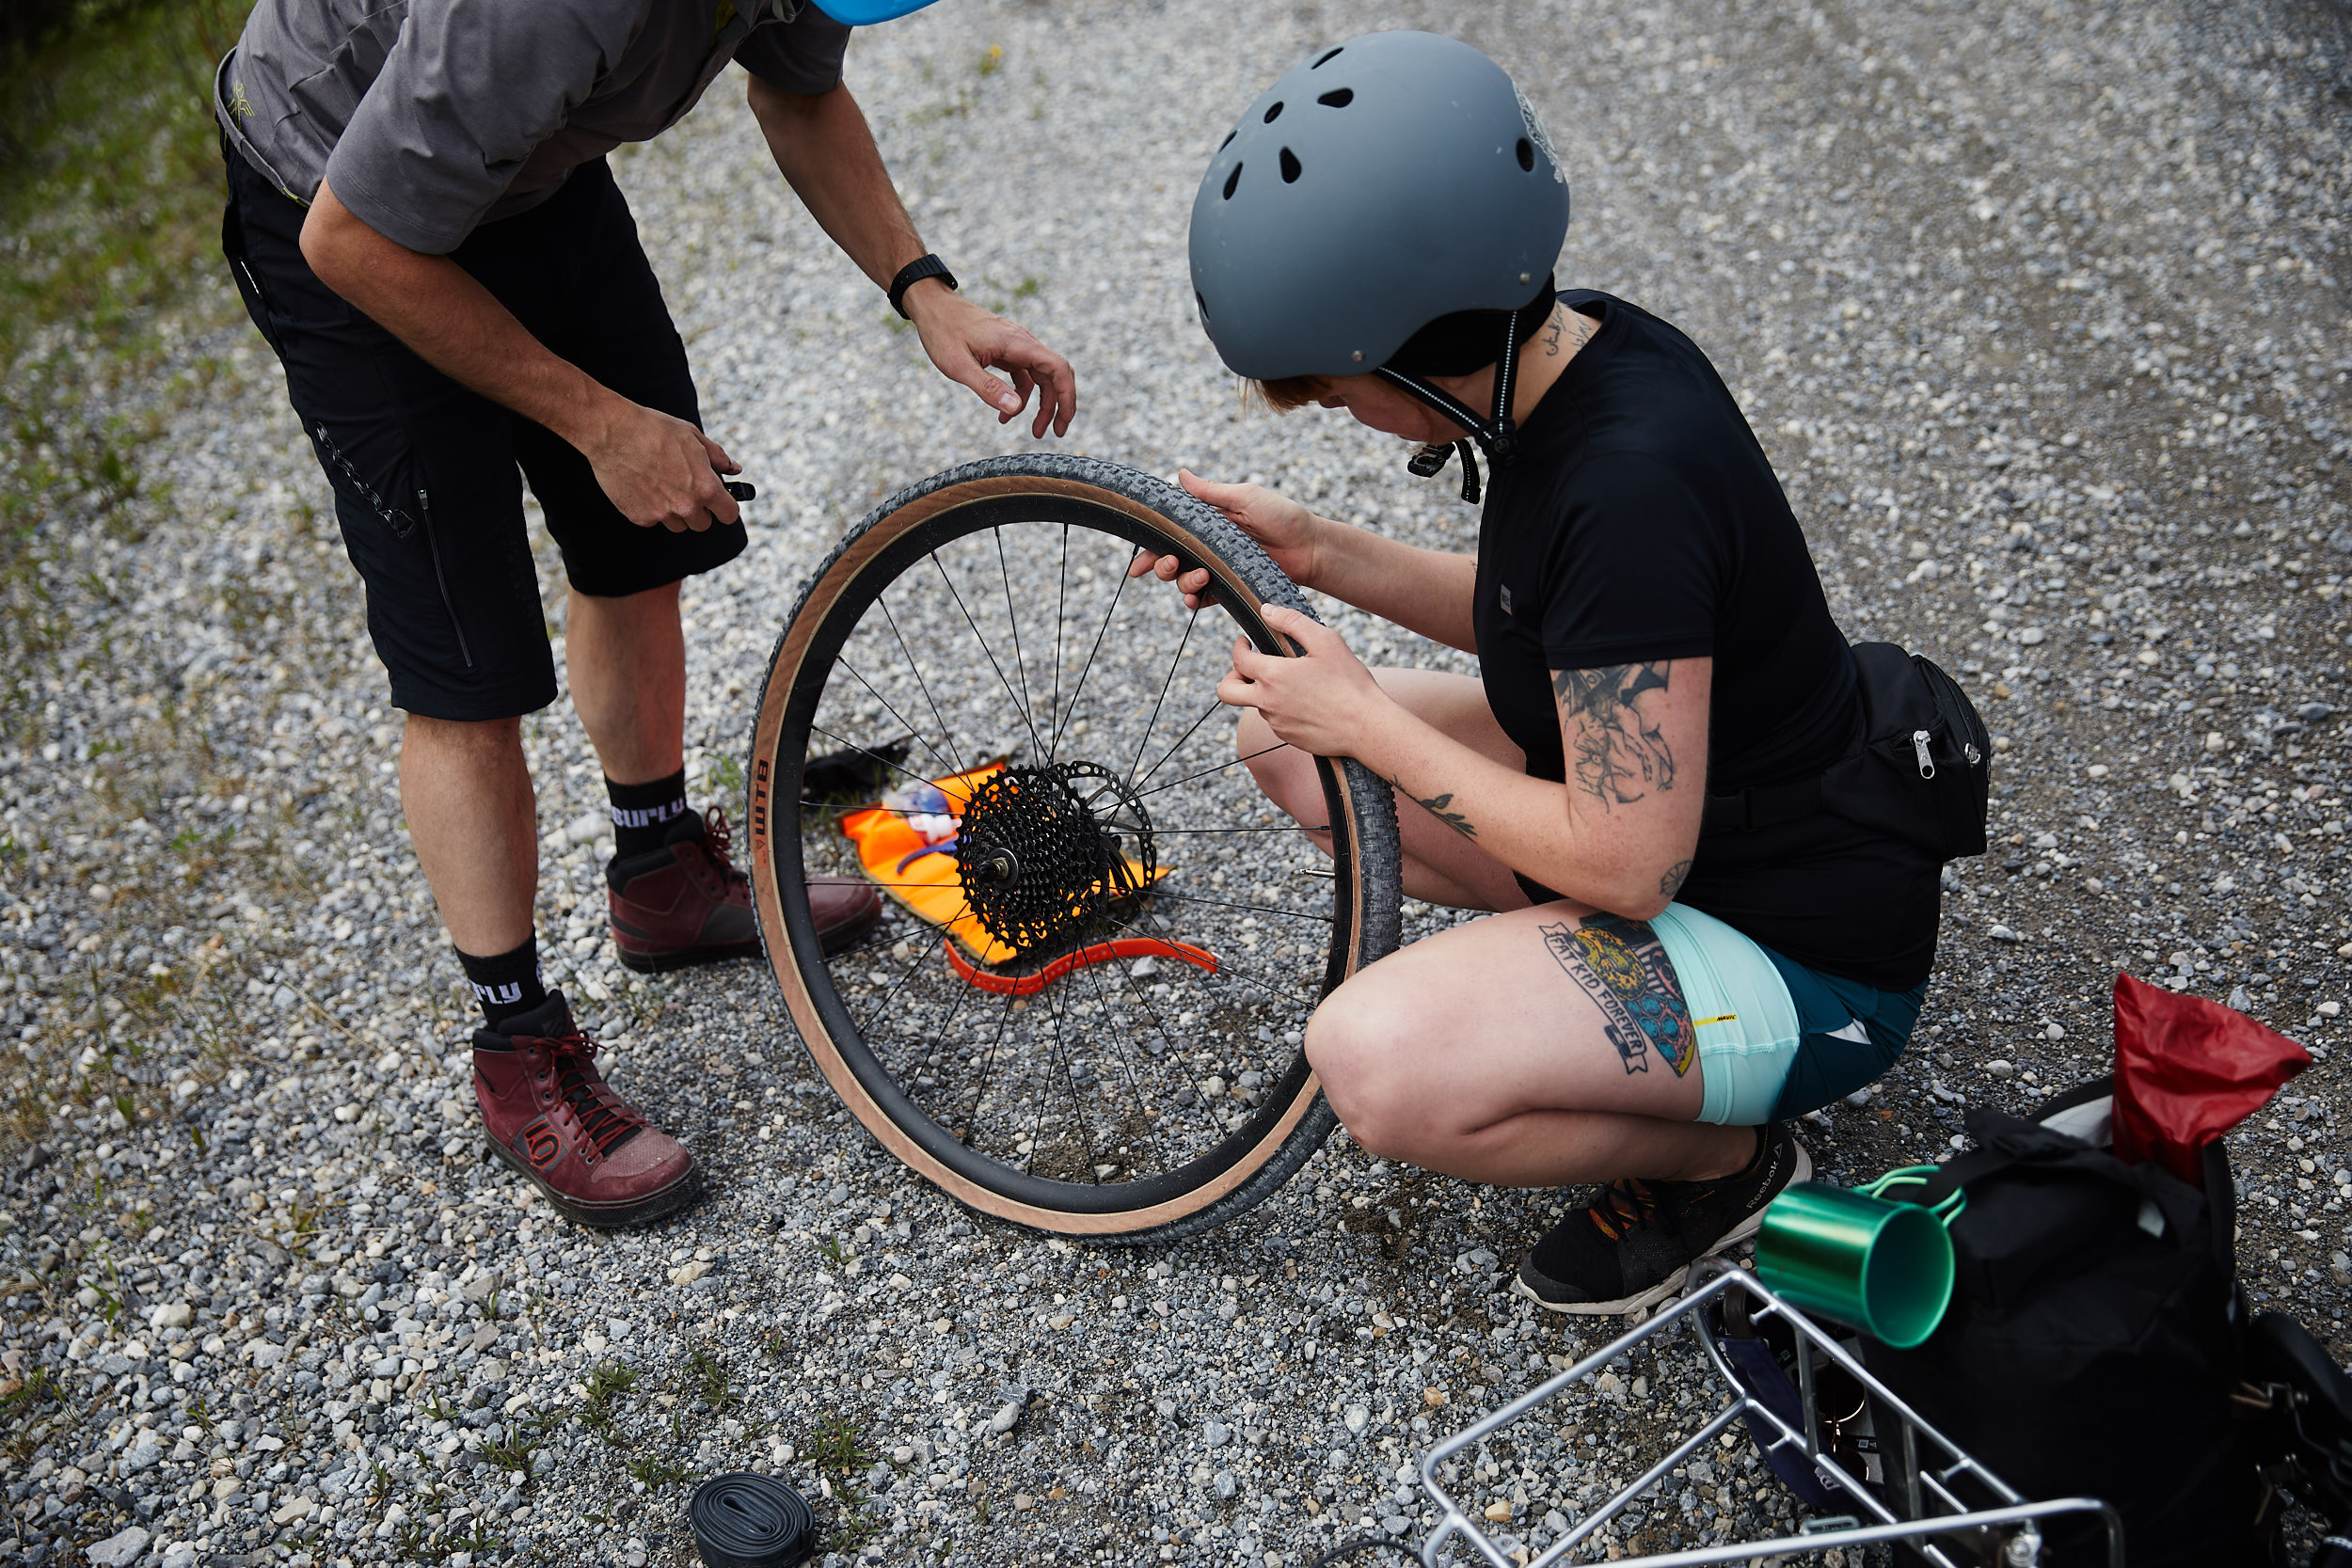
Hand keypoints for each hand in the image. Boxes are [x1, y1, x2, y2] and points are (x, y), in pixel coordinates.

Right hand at [588, 399, 740, 532]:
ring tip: (662, 484)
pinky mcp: (640, 517)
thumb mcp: (693, 436)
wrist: (613, 433)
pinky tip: (643, 485)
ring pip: (678, 524)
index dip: (725, 507)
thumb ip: (718, 457)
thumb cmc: (654, 429)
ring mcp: (662, 514)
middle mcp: (686, 506)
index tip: (720, 503)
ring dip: (675, 511)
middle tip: (686, 488)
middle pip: (702, 524)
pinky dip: (652, 508)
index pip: (729, 514)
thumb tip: (734, 469)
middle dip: (699, 509)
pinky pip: (654, 520)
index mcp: (705, 487)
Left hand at [906, 284, 1076, 436]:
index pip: (1057, 369)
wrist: (933, 306)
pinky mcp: (1007, 350)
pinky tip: (1005, 413)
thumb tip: (1016, 408)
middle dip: (1058, 406)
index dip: (1067, 397)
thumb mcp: (959, 365)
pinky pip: (1023, 375)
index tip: (1062, 423)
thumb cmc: (942, 331)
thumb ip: (988, 387)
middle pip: (1054, 375)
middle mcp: (1023, 342)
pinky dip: (1020, 395)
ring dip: (1040, 404)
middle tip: (1054, 433)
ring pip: (1041, 377)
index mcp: (1017, 343)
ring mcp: (1016, 346)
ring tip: (1033, 430)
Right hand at [1127, 470, 1324, 607]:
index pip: (1170, 533)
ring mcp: (1218, 568)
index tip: (1138, 560)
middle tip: (1172, 563)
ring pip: (1183, 581)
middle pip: (1168, 560)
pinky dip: (1195, 600)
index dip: (1150, 546)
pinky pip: (1204, 598)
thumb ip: (1212, 492)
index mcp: (1207, 522)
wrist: (1311, 548)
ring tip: (1203, 576)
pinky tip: (1196, 600)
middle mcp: (1208, 546)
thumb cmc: (1283, 516)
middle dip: (1161, 565)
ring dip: (1183, 581)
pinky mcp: (1230, 587)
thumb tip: (1179, 474)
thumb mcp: (1247, 497)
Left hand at [1215, 605, 1392, 757]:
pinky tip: (1307, 701)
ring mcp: (1276, 723)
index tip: (1246, 642)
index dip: (1238, 646)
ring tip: (1295, 682)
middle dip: (1231, 676)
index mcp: (1272, 676)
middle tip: (1247, 668)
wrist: (1367, 727)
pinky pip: (1275, 720)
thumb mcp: (1325, 642)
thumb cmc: (1350, 684)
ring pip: (1256, 704)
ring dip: (1265, 691)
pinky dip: (1281, 708)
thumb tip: (1267, 611)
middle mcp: (1267, 702)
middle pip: (1226, 691)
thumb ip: (1292, 621)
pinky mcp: (1287, 737)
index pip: (1238, 659)